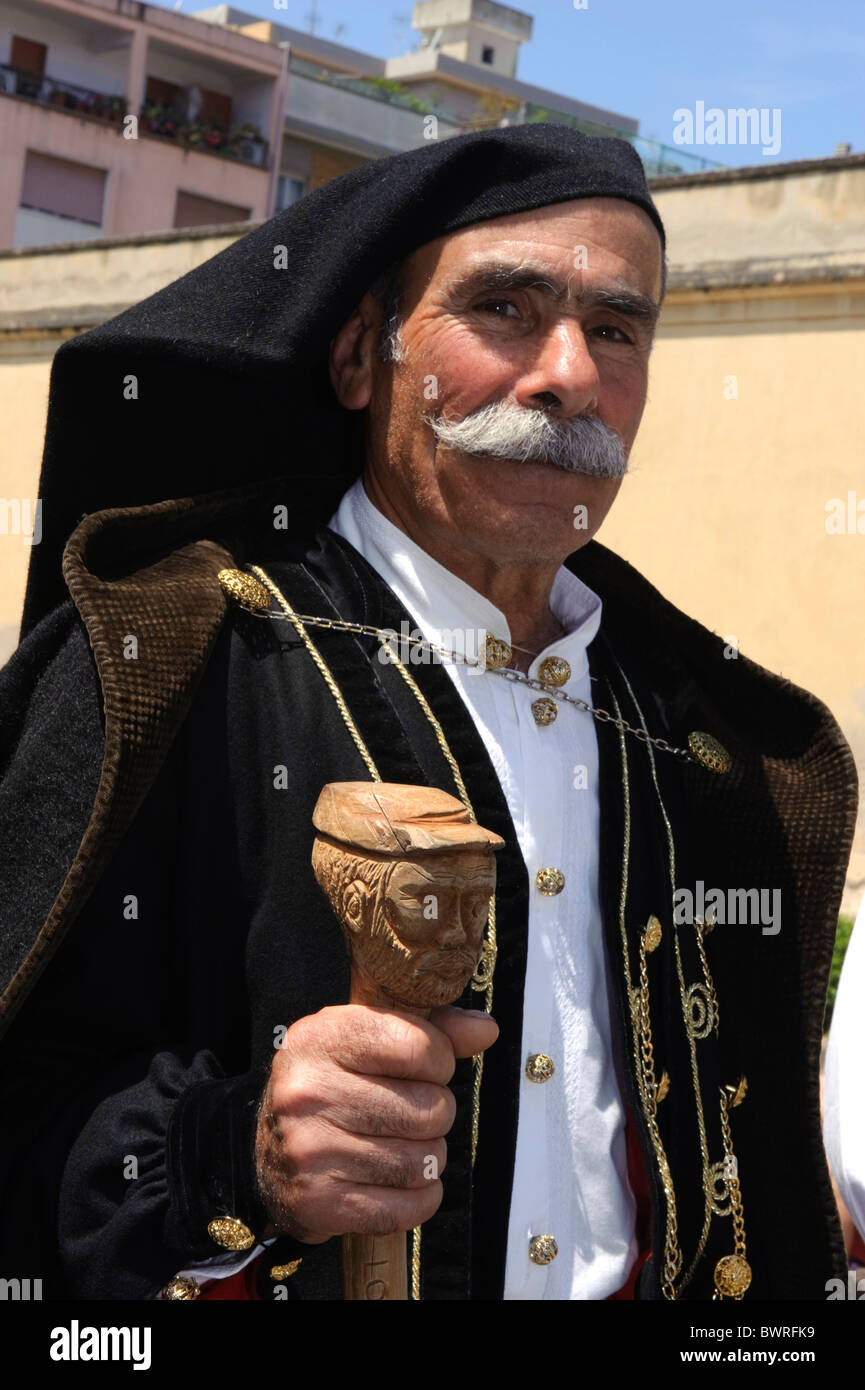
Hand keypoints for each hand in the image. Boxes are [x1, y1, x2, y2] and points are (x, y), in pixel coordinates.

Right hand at [255, 1003, 497, 1241]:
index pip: (420, 1046)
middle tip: (411, 1113)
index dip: (440, 1060)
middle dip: (435, 1114)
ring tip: (403, 1146)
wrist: (264, 1156)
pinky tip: (400, 1182)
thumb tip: (485, 1029)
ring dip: (428, 1157)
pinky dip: (420, 1198)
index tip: (427, 1068)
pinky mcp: (320, 1202)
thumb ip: (430, 1029)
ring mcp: (311, 1150)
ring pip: (424, 1160)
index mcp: (320, 1037)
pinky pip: (408, 1207)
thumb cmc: (328, 1089)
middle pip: (430, 1108)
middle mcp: (310, 1091)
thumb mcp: (364, 1041)